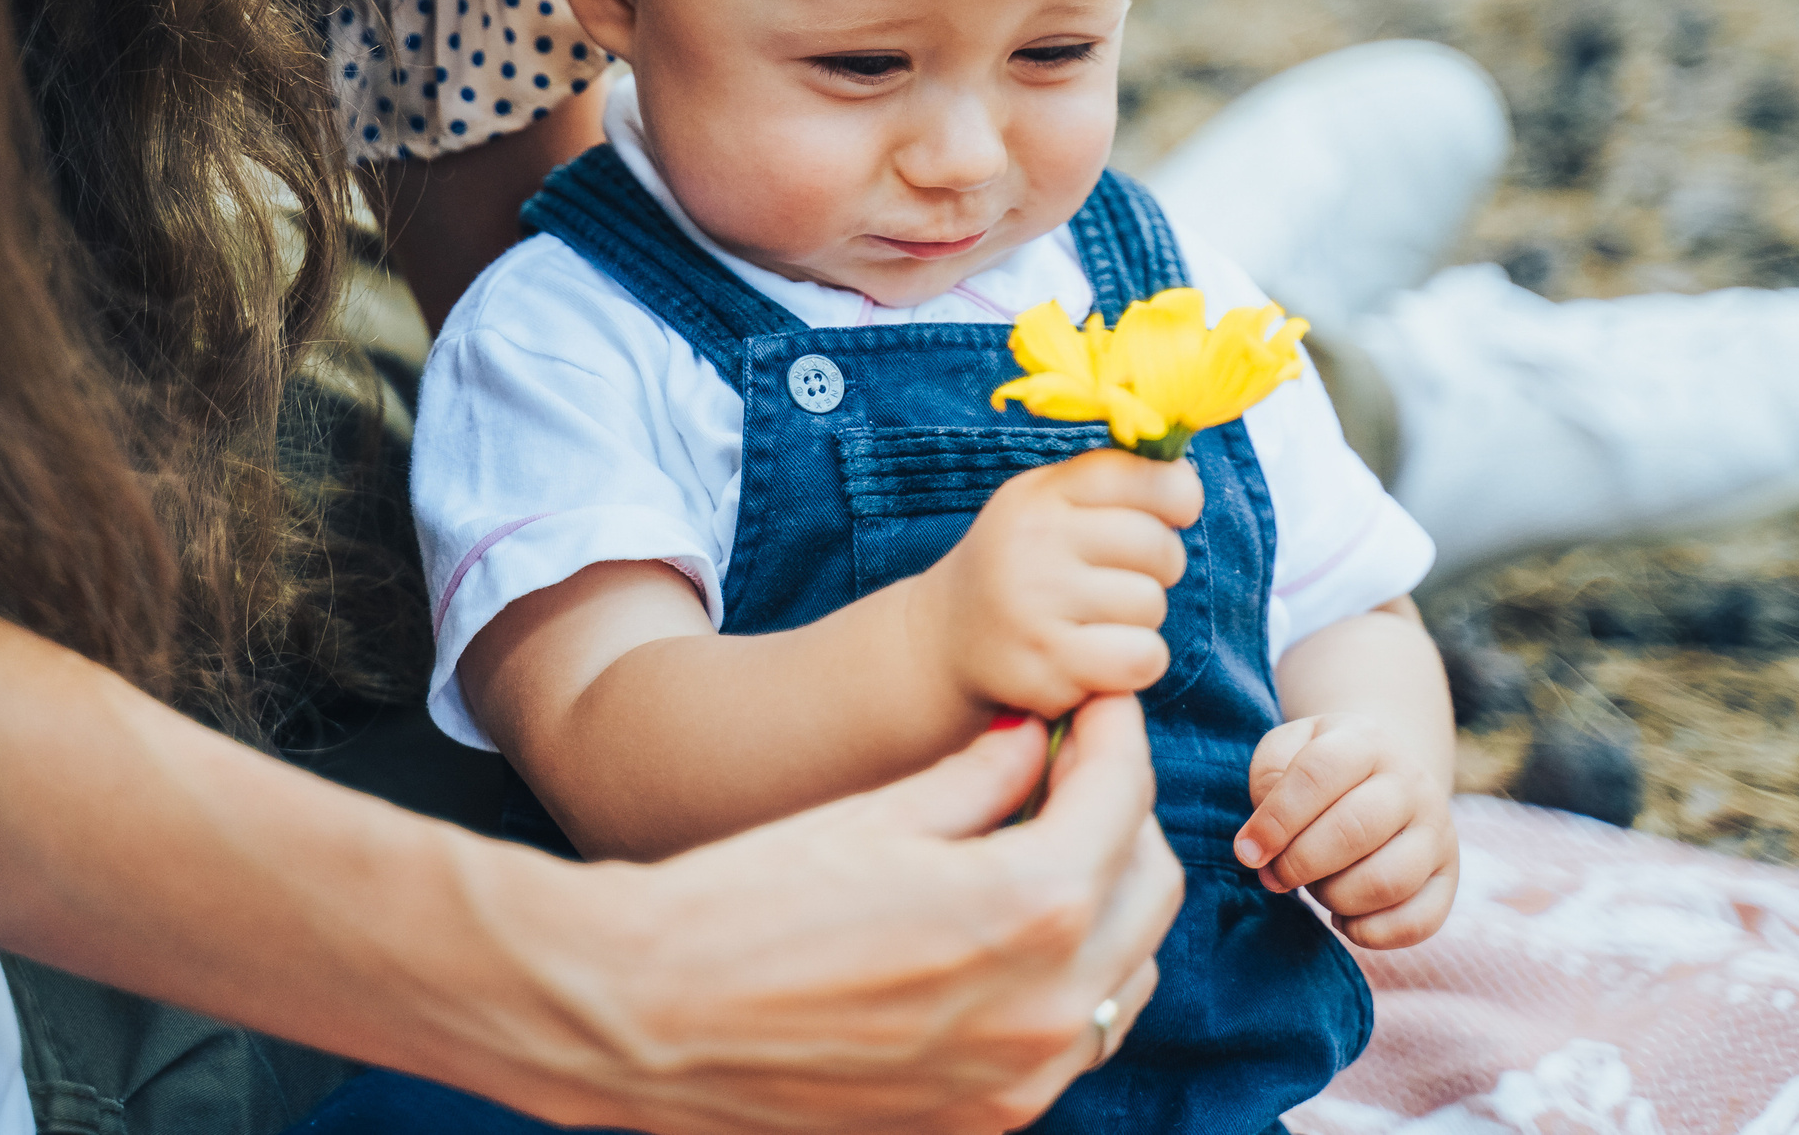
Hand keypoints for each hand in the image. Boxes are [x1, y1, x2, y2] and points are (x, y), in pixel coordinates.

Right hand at [469, 698, 1182, 1133]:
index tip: (1093, 704)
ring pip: (1127, 969)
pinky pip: (1077, 1036)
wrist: (648, 1017)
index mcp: (1028, 908)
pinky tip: (1009, 930)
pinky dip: (1072, 974)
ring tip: (1041, 842)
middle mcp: (1048, 1006)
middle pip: (1150, 884)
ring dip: (1106, 896)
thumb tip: (1035, 741)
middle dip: (1122, 813)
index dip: (1113, 732)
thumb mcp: (874, 815)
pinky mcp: (986, 1119)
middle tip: (1068, 765)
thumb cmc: (745, 902)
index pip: (1122, 798)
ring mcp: (1022, 1077)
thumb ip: (979, 778)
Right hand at [911, 448, 1202, 718]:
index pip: (1138, 475)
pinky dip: (1135, 662)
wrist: (945, 637)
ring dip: (1141, 619)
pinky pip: (1142, 657)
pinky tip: (1100, 657)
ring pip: (1152, 605)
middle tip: (1123, 577)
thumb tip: (1187, 478)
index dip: (1178, 493)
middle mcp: (1033, 542)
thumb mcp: (1046, 504)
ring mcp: (1036, 605)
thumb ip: (1110, 482)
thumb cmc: (1020, 564)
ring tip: (1099, 619)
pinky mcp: (1047, 665)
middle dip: (1160, 566)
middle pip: (1157, 546)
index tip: (1177, 512)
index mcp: (1040, 495)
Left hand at [1230, 712, 1457, 948]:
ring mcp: (1438, 832)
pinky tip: (1344, 919)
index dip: (1276, 819)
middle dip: (1299, 864)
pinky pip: (1417, 922)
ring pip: (1385, 882)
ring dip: (1333, 898)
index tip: (1247, 851)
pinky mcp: (1448, 878)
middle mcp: (1411, 783)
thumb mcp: (1288, 749)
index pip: (1318, 774)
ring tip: (1315, 888)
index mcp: (1365, 741)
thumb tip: (1262, 839)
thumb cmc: (1321, 770)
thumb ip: (1269, 778)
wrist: (1386, 776)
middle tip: (1274, 875)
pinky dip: (1370, 933)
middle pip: (1353, 831)